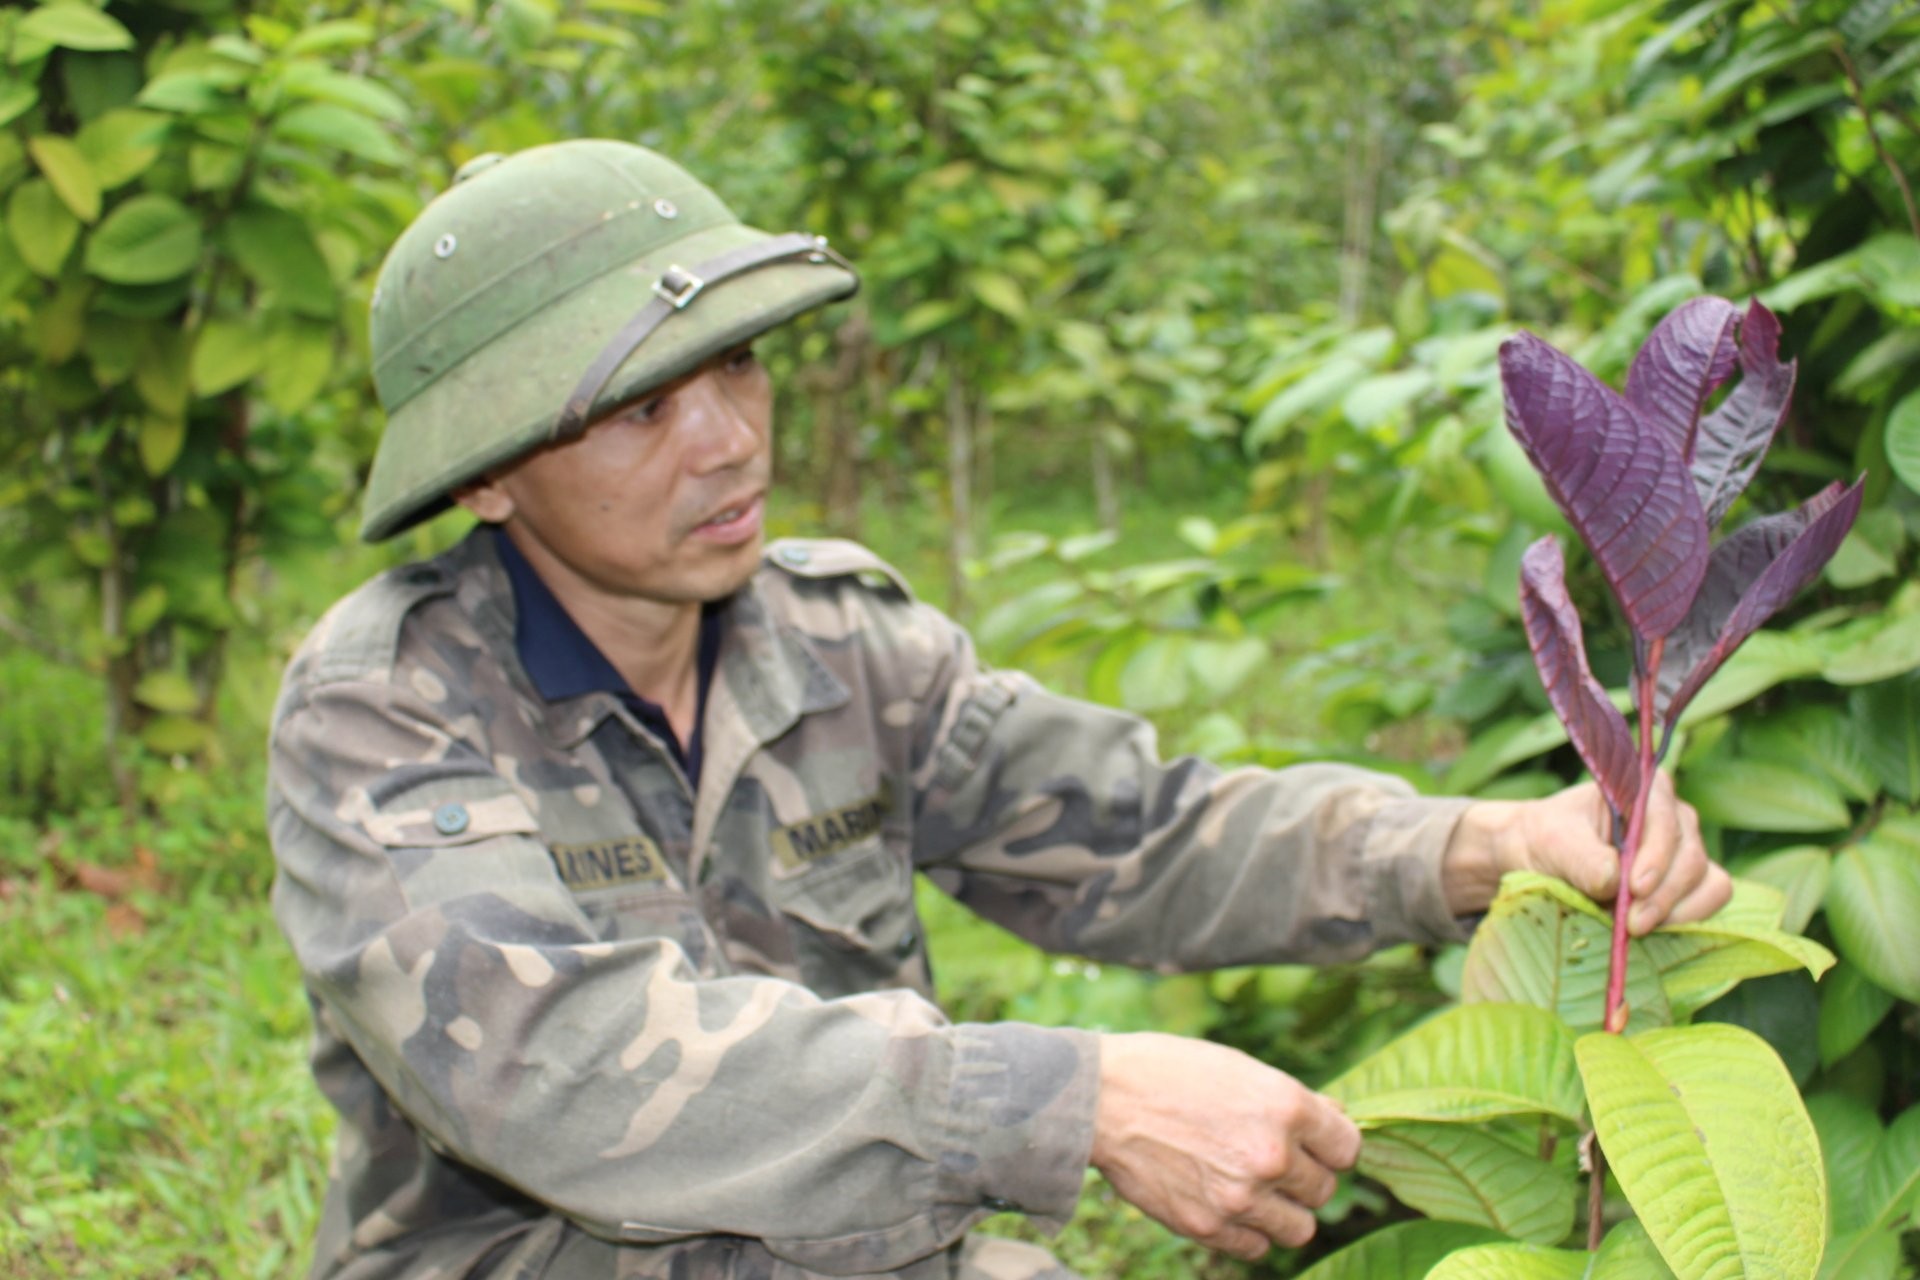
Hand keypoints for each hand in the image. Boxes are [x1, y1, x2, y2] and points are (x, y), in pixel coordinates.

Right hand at [1089, 1032, 1360, 1260]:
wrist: (1102, 1098)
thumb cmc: (1170, 1072)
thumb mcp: (1239, 1068)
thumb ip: (1291, 1101)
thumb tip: (1336, 1119)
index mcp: (1286, 1107)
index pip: (1348, 1148)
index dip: (1330, 1145)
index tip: (1311, 1144)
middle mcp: (1272, 1155)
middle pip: (1324, 1190)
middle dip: (1303, 1177)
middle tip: (1269, 1161)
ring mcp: (1241, 1196)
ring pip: (1299, 1228)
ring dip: (1282, 1211)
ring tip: (1252, 1189)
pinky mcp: (1209, 1226)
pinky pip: (1257, 1248)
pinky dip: (1249, 1233)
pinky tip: (1227, 1204)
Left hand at [1442, 775, 1729, 933]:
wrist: (1542, 855)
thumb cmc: (1550, 837)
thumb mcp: (1554, 841)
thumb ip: (1582, 858)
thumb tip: (1615, 880)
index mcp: (1646, 789)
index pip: (1666, 821)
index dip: (1656, 856)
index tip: (1634, 887)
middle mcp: (1675, 816)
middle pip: (1690, 857)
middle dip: (1663, 894)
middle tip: (1632, 923)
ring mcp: (1688, 849)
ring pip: (1707, 881)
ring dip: (1676, 910)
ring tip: (1636, 926)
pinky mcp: (1691, 882)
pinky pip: (1710, 899)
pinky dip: (1688, 917)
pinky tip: (1655, 928)